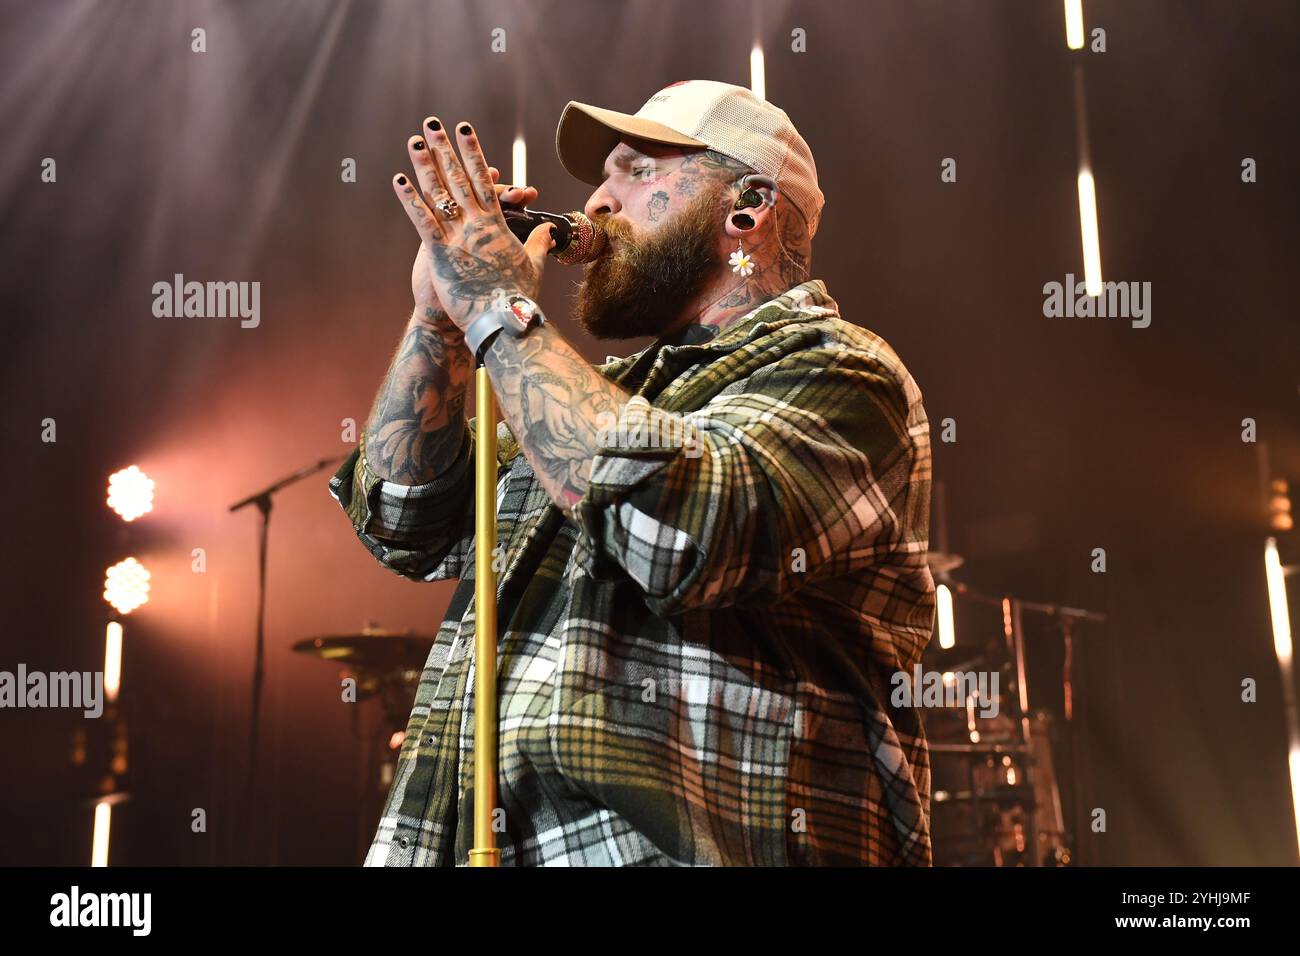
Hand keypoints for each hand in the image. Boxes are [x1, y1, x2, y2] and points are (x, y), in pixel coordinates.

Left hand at [394, 118, 552, 332]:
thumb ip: (539, 244)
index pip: (485, 180)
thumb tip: (549, 230)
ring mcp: (458, 237)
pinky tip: (398, 181)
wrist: (504, 323)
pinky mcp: (441, 253)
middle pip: (459, 178)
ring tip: (414, 141)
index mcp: (497, 225)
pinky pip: (422, 221)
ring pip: (438, 193)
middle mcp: (477, 224)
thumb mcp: (533, 267)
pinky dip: (410, 200)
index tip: (464, 130)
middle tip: (432, 124)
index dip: (473, 153)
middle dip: (445, 149)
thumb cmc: (519, 299)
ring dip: (425, 165)